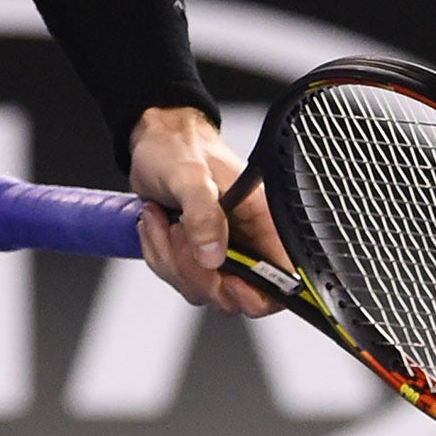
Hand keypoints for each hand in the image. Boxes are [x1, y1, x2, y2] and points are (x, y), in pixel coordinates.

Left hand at [127, 106, 285, 317]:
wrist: (154, 140)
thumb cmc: (180, 148)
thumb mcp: (190, 175)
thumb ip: (204, 214)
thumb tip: (212, 257)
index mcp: (263, 222)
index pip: (282, 281)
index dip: (258, 293)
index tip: (228, 280)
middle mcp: (247, 242)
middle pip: (233, 295)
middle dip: (195, 271)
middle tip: (178, 233)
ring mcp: (219, 251)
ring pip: (200, 288)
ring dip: (170, 257)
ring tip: (162, 218)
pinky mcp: (194, 254)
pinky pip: (176, 276)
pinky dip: (158, 253)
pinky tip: (156, 223)